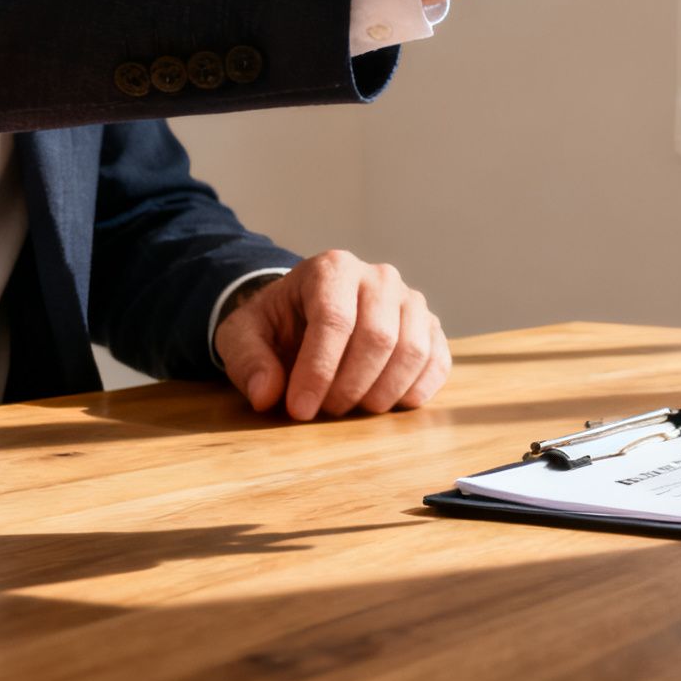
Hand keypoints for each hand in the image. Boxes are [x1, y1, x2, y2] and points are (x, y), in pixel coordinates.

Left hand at [213, 251, 451, 420]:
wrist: (306, 315)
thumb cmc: (276, 325)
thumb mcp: (242, 336)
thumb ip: (248, 361)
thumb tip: (267, 394)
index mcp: (332, 268)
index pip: (335, 320)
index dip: (318, 371)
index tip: (299, 409)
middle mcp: (379, 277)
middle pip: (379, 337)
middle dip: (350, 385)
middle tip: (326, 412)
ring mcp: (411, 301)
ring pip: (413, 350)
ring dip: (382, 392)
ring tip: (352, 408)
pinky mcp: (430, 328)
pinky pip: (437, 361)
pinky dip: (416, 390)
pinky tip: (387, 406)